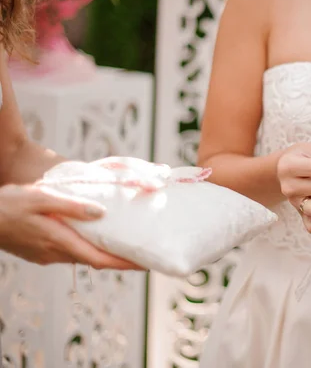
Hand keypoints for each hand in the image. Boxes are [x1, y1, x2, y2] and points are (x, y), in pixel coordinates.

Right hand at [0, 184, 140, 269]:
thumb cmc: (9, 204)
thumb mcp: (42, 197)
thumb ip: (72, 206)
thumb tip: (101, 213)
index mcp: (60, 241)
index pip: (100, 259)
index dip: (124, 264)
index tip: (145, 264)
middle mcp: (55, 254)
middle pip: (94, 260)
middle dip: (118, 259)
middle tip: (142, 253)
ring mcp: (46, 256)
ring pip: (82, 257)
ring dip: (102, 254)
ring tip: (123, 244)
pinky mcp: (39, 253)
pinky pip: (69, 253)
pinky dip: (86, 248)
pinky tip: (91, 237)